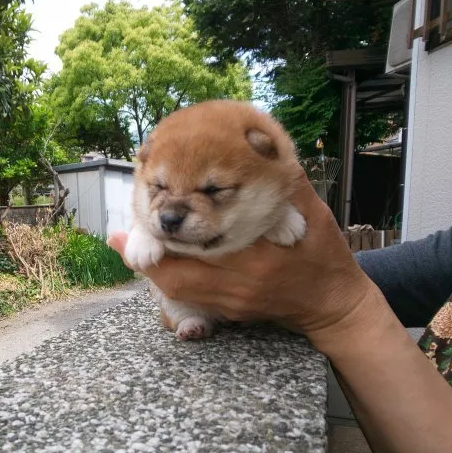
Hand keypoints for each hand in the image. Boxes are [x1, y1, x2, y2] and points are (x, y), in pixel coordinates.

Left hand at [108, 175, 388, 353]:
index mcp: (255, 260)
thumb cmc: (323, 255)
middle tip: (118, 236)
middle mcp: (235, 288)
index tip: (133, 221)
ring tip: (128, 246)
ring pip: (175, 292)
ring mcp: (229, 305)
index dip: (160, 235)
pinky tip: (157, 262)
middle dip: (144, 255)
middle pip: (173, 277)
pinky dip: (167, 280)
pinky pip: (186, 300)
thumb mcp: (312, 214)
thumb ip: (284, 183)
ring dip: (152, 268)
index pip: (195, 249)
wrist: (333, 306)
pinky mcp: (227, 313)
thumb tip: (259, 139)